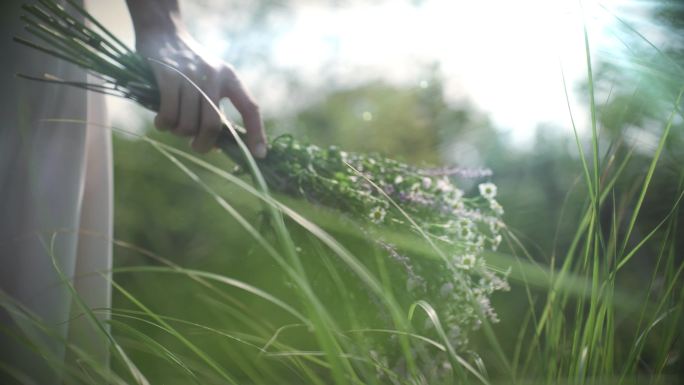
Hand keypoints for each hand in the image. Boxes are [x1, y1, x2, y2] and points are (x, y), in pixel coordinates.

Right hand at [136, 29, 266, 156]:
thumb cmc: (190, 67)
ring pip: (187, 123)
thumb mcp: (212, 79)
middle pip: (212, 124)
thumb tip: (217, 145)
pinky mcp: (166, 76)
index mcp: (230, 78)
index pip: (250, 108)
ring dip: (180, 133)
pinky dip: (164, 125)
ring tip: (176, 127)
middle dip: (204, 144)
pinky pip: (168, 114)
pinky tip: (162, 122)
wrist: (163, 32)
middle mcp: (213, 76)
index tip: (260, 155)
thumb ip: (216, 107)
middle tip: (197, 146)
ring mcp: (189, 76)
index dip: (257, 133)